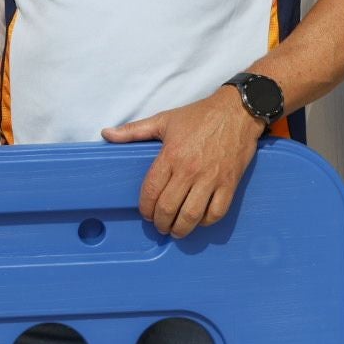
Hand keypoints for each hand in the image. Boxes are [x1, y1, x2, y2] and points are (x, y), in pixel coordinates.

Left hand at [101, 88, 264, 237]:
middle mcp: (190, 170)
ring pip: (192, 215)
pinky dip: (206, 222)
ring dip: (181, 229)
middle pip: (169, 207)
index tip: (145, 214)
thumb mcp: (163, 120)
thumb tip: (106, 133)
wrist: (236, 112)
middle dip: (160, 222)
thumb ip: (133, 131)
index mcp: (171, 155)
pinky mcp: (230, 183)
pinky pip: (216, 212)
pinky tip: (198, 221)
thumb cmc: (199, 116)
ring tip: (176, 231)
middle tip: (159, 225)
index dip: (145, 207)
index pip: (152, 190)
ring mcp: (211, 178)